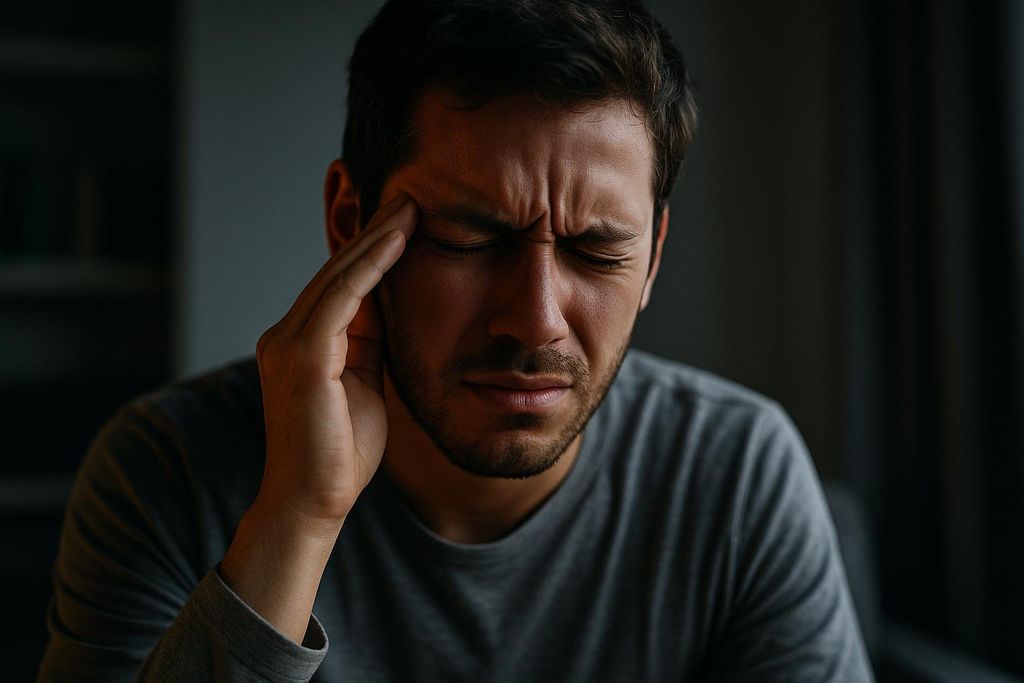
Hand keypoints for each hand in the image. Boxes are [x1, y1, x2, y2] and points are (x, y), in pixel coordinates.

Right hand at [252, 195, 416, 532]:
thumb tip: (389, 306)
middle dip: (375, 231)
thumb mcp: (364, 383)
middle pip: (337, 270)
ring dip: (376, 238)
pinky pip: (340, 298)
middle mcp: (287, 334)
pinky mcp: (301, 357)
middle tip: (411, 196)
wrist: (313, 503)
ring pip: (337, 275)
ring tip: (410, 206)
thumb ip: (369, 343)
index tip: (408, 219)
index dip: (373, 250)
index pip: (341, 283)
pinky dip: (370, 266)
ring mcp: (289, 343)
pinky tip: (397, 240)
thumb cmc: (340, 453)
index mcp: (302, 342)